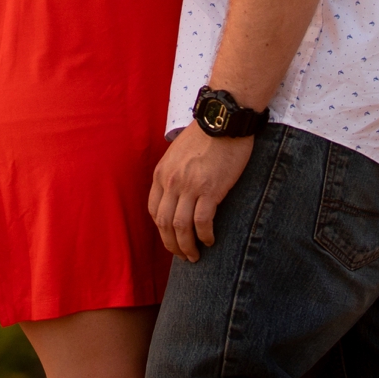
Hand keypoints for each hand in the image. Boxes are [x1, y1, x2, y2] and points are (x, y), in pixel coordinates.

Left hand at [150, 122, 253, 261]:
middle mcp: (171, 182)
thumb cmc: (205, 136)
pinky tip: (210, 240)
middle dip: (172, 245)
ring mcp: (189, 186)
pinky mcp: (210, 190)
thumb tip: (178, 195)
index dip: (162, 230)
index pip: (154, 210)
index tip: (171, 239)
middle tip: (183, 256)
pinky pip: (201, 222)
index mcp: (161, 173)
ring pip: (180, 227)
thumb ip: (174, 173)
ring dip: (187, 247)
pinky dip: (205, 236)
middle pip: (164, 224)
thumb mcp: (178, 153)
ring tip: (195, 256)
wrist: (224, 120)